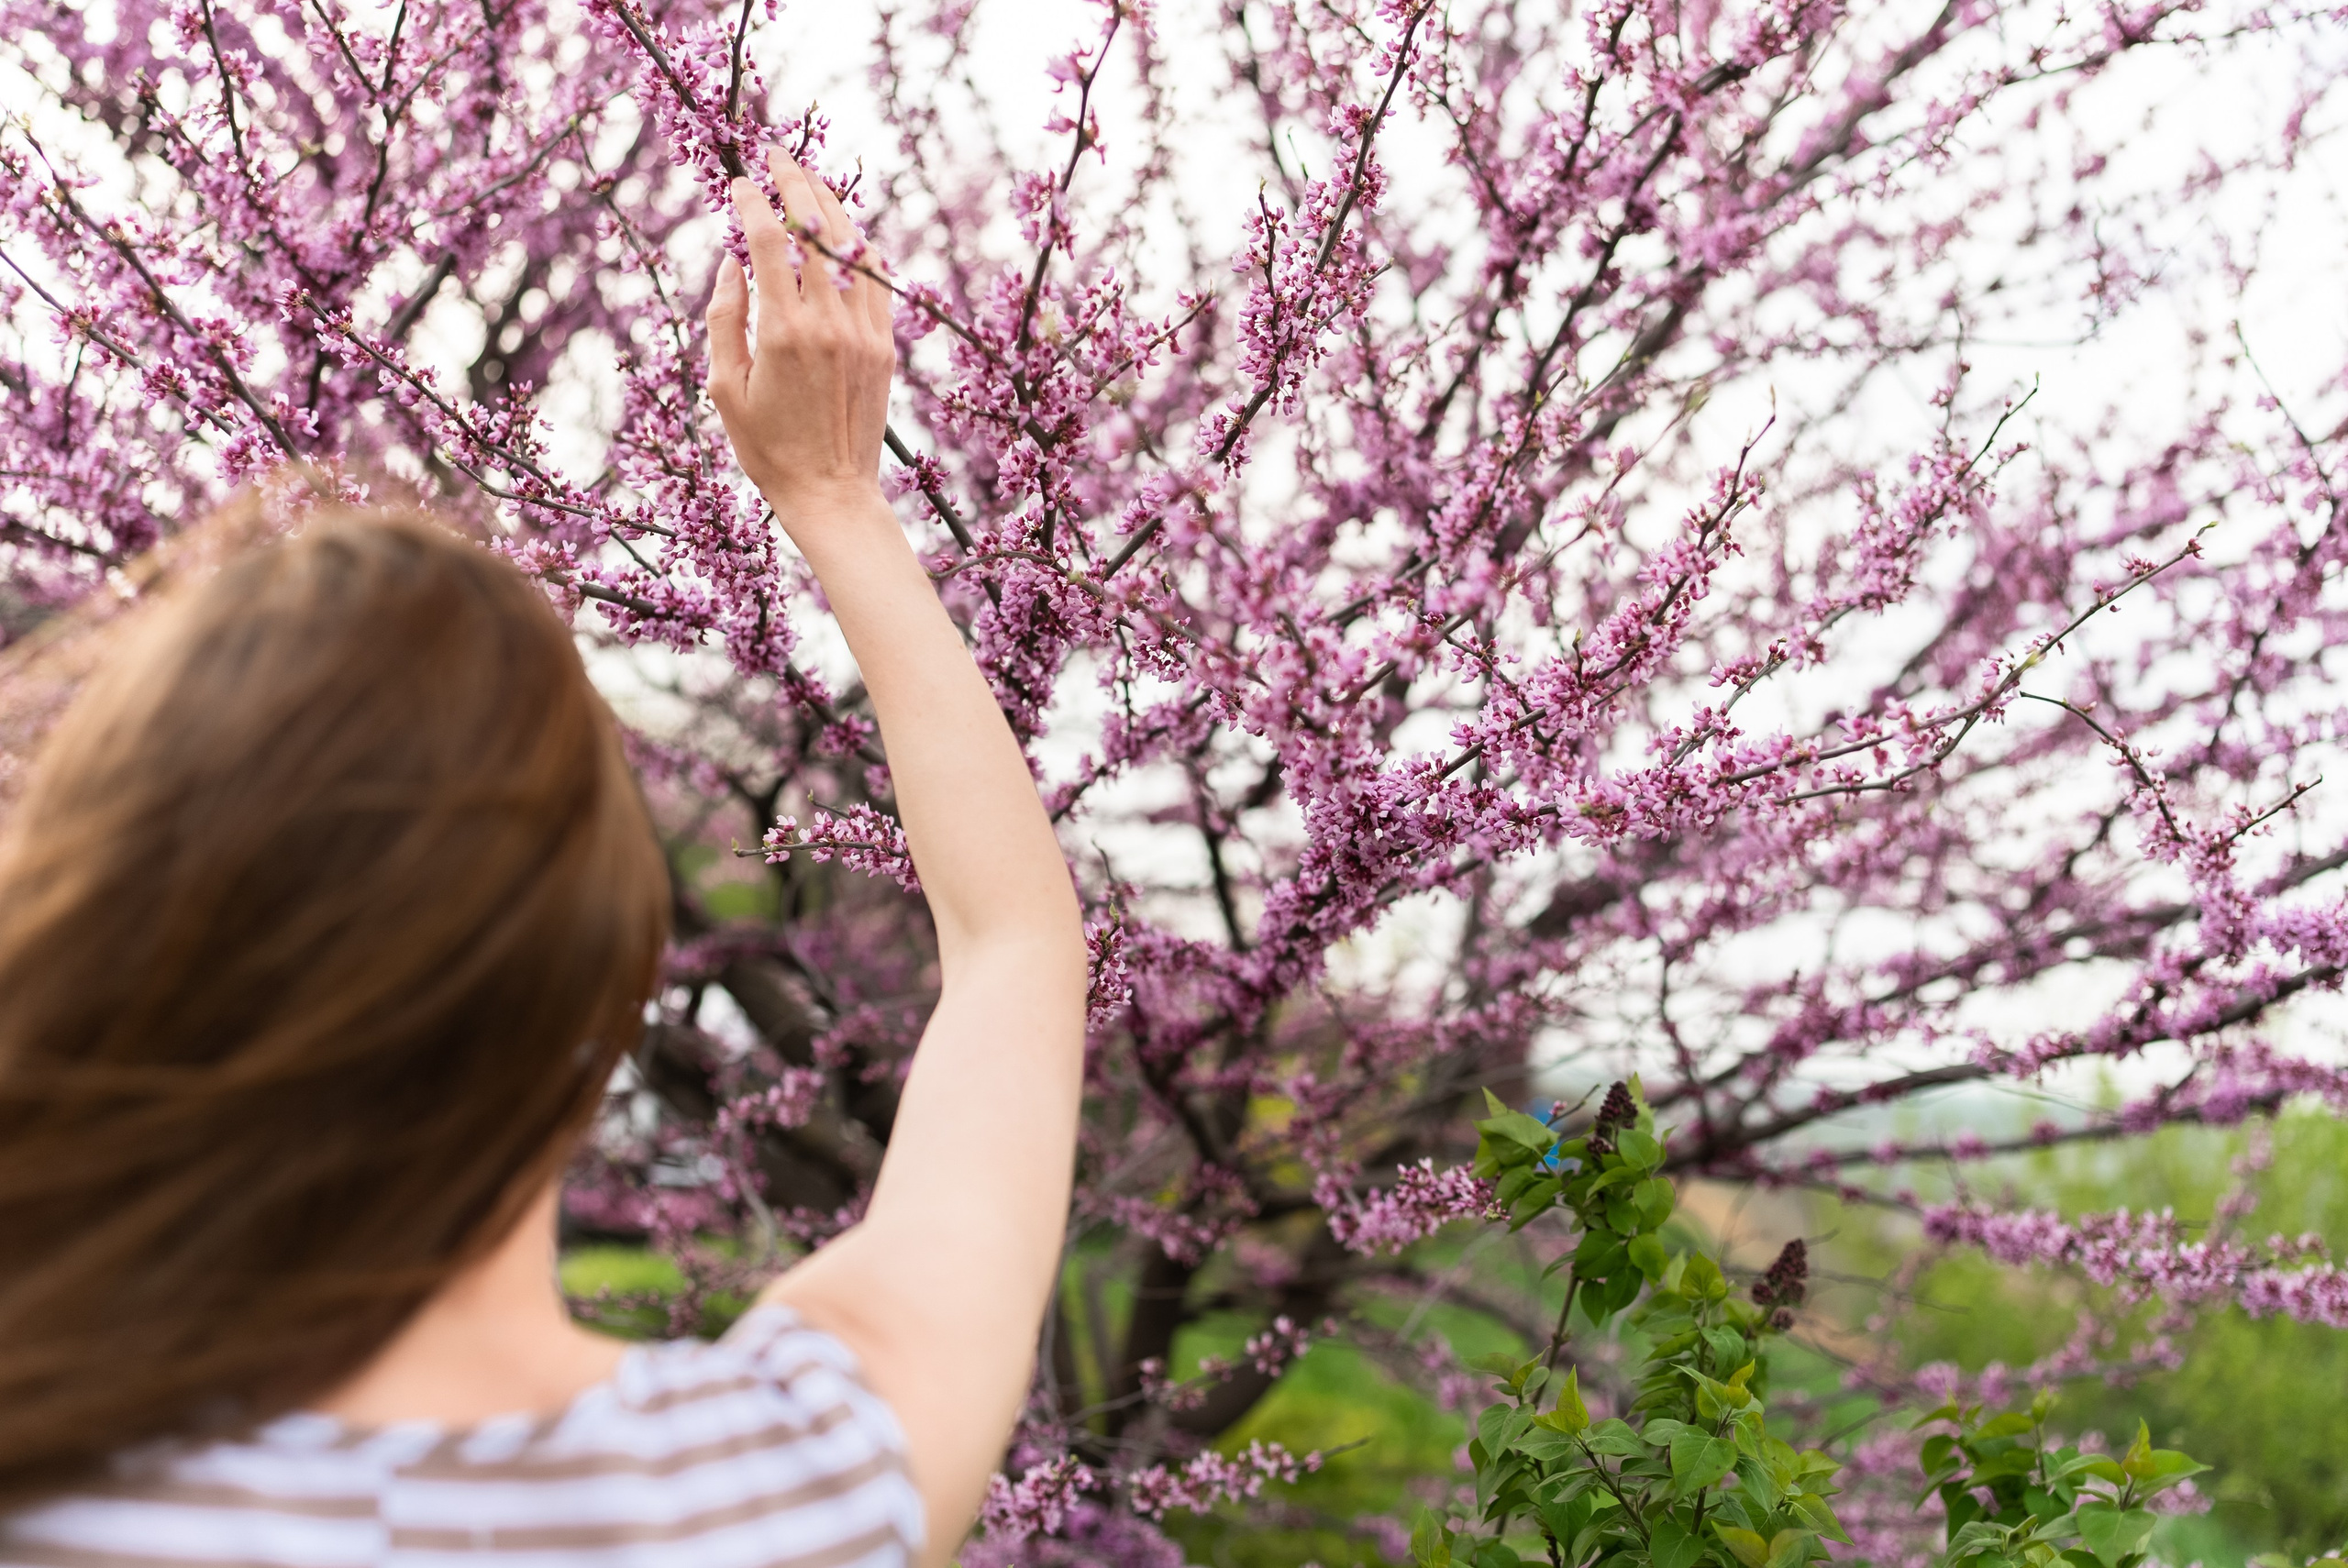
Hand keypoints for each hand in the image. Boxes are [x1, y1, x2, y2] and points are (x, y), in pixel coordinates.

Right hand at [705, 149, 896, 541]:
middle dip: (794, 182)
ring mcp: (863, 332)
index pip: (766, 241)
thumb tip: (730, 263)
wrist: (832, 493)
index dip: (751, 202)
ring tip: (809, 178)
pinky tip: (844, 231)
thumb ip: (724, 319)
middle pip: (814, 229)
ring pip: (851, 247)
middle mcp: (828, 323)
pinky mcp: (885, 345)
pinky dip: (860, 247)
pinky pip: (877, 280)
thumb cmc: (768, 450)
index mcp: (783, 332)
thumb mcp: (725, 389)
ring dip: (830, 204)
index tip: (737, 182)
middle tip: (776, 155)